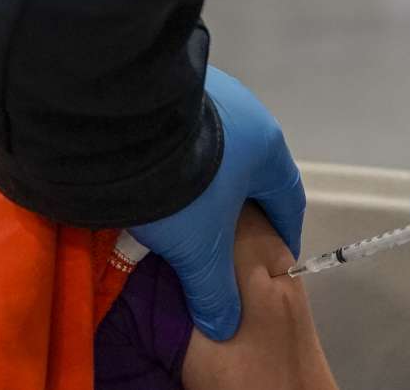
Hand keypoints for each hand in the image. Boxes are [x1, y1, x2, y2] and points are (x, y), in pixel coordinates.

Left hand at [130, 67, 304, 340]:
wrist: (122, 122)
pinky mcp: (168, 86)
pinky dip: (173, 156)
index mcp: (267, 145)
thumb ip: (214, 288)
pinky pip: (178, 129)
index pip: (287, 195)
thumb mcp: (198, 247)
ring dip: (200, 177)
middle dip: (236, 204)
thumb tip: (223, 324)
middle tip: (221, 234)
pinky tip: (154, 174)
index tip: (276, 252)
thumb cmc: (181, 185)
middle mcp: (244, 111)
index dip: (283, 229)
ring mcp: (205, 91)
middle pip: (248, 169)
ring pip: (211, 147)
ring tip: (181, 206)